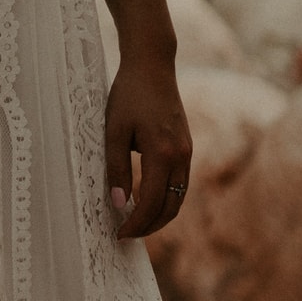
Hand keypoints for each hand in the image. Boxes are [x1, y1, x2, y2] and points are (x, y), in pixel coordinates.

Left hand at [103, 45, 192, 242]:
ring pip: (179, 198)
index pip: (150, 203)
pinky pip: (181, 183)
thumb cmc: (128, 94)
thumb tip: (119, 204)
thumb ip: (116, 169)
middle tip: (127, 236)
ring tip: (137, 224)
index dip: (135, 223)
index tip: (119, 234)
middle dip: (149, 227)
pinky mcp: (186, 146)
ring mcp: (187, 151)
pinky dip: (167, 199)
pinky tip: (149, 201)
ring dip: (160, 216)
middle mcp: (181, 156)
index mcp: (162, 154)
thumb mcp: (114, 131)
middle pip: (170, 207)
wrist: (152, 64)